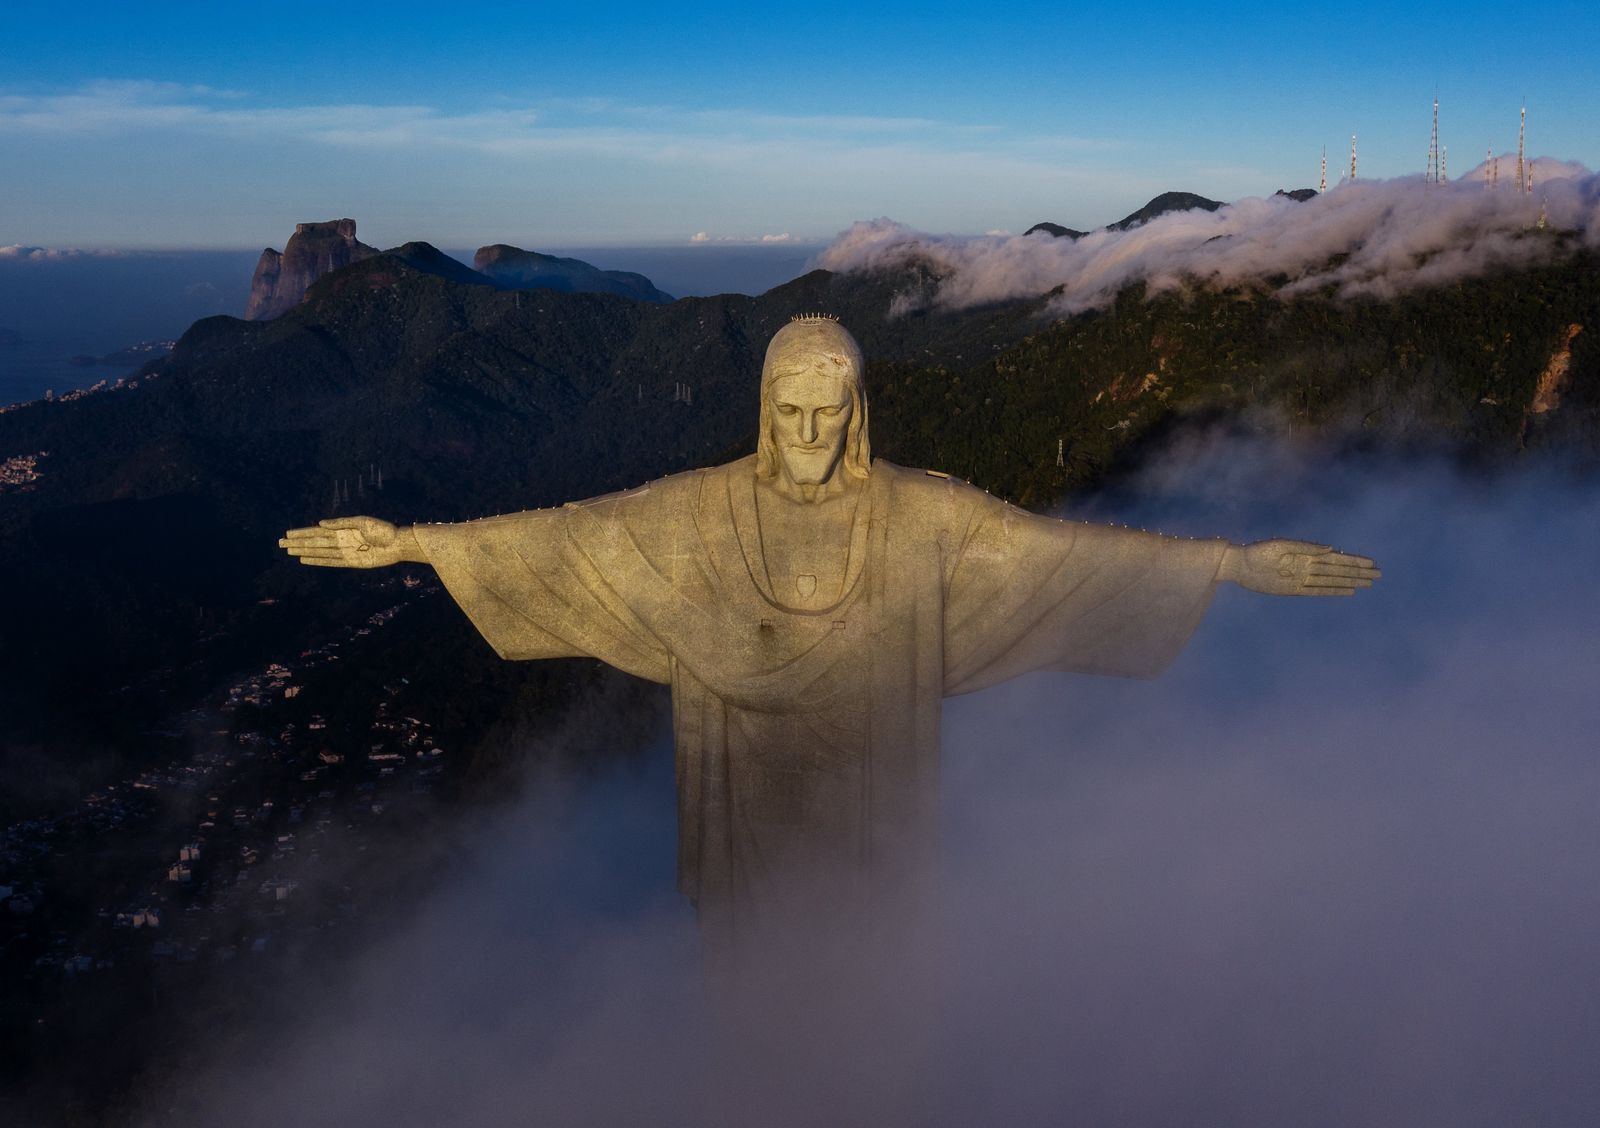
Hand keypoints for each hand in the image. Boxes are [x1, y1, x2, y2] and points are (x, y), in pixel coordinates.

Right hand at [279, 517, 415, 568]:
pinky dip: (318, 561)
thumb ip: (340, 523)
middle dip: (298, 543)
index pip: (317, 531)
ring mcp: (344, 552)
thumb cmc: (382, 529)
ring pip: (319, 552)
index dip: (302, 533)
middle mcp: (341, 541)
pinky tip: (305, 559)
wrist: (397, 543)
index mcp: (343, 529)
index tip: (288, 534)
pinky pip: (330, 562)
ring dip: (304, 551)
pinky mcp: (351, 562)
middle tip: (280, 543)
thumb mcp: (361, 521)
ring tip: (289, 551)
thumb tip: (320, 524)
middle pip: (314, 542)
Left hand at [1221, 539, 1379, 596]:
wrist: (1238, 566)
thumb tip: (1331, 549)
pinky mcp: (1294, 590)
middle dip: (1358, 572)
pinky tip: (1348, 591)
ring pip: (1332, 581)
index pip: (1336, 558)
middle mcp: (1308, 566)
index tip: (1372, 563)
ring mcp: (1302, 578)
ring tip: (1368, 583)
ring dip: (1350, 581)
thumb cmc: (1257, 552)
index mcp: (1306, 553)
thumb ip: (1306, 547)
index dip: (1354, 561)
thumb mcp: (1281, 546)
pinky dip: (1333, 591)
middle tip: (1379, 574)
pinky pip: (1318, 591)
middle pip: (1338, 570)